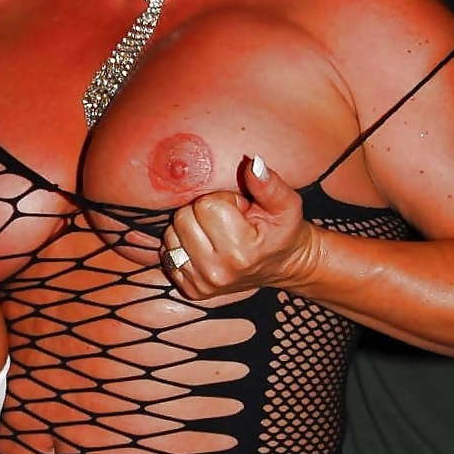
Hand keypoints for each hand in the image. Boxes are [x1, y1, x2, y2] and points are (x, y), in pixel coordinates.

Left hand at [161, 155, 321, 298]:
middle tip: (227, 222)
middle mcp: (217, 272)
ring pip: (171, 235)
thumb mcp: (286, 205)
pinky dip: (183, 245)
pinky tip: (205, 247)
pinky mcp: (190, 289)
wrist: (282, 266)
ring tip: (217, 234)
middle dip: (203, 213)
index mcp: (240, 252)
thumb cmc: (282, 232)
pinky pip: (168, 253)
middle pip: (183, 219)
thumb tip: (253, 163)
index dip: (223, 201)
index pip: (206, 206)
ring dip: (191, 228)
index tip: (239, 211)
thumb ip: (269, 184)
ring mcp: (202, 284)